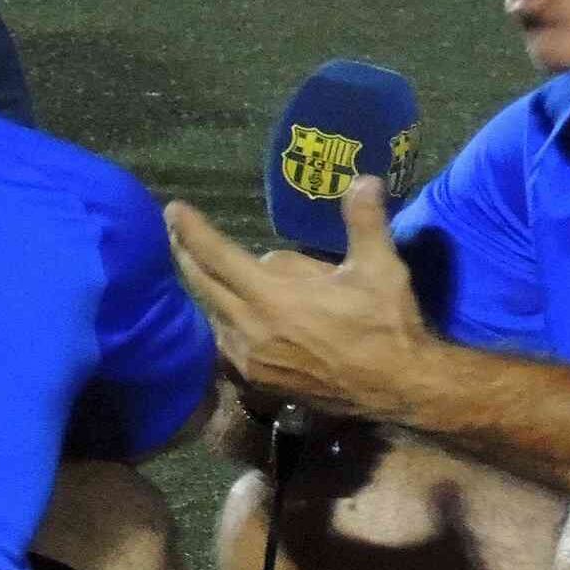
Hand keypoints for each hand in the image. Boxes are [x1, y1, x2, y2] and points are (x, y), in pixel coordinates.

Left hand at [165, 177, 429, 423]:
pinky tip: (233, 313)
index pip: (217, 256)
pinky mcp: (259, 381)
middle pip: (203, 285)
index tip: (173, 210)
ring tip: (210, 270)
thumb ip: (364, 219)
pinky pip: (228, 342)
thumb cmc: (386, 325)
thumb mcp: (380, 266)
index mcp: (273, 297)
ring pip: (215, 315)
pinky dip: (225, 322)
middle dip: (187, 255)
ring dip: (209, 291)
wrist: (396, 389)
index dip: (192, 230)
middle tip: (175, 232)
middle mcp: (251, 328)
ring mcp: (251, 359)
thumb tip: (363, 179)